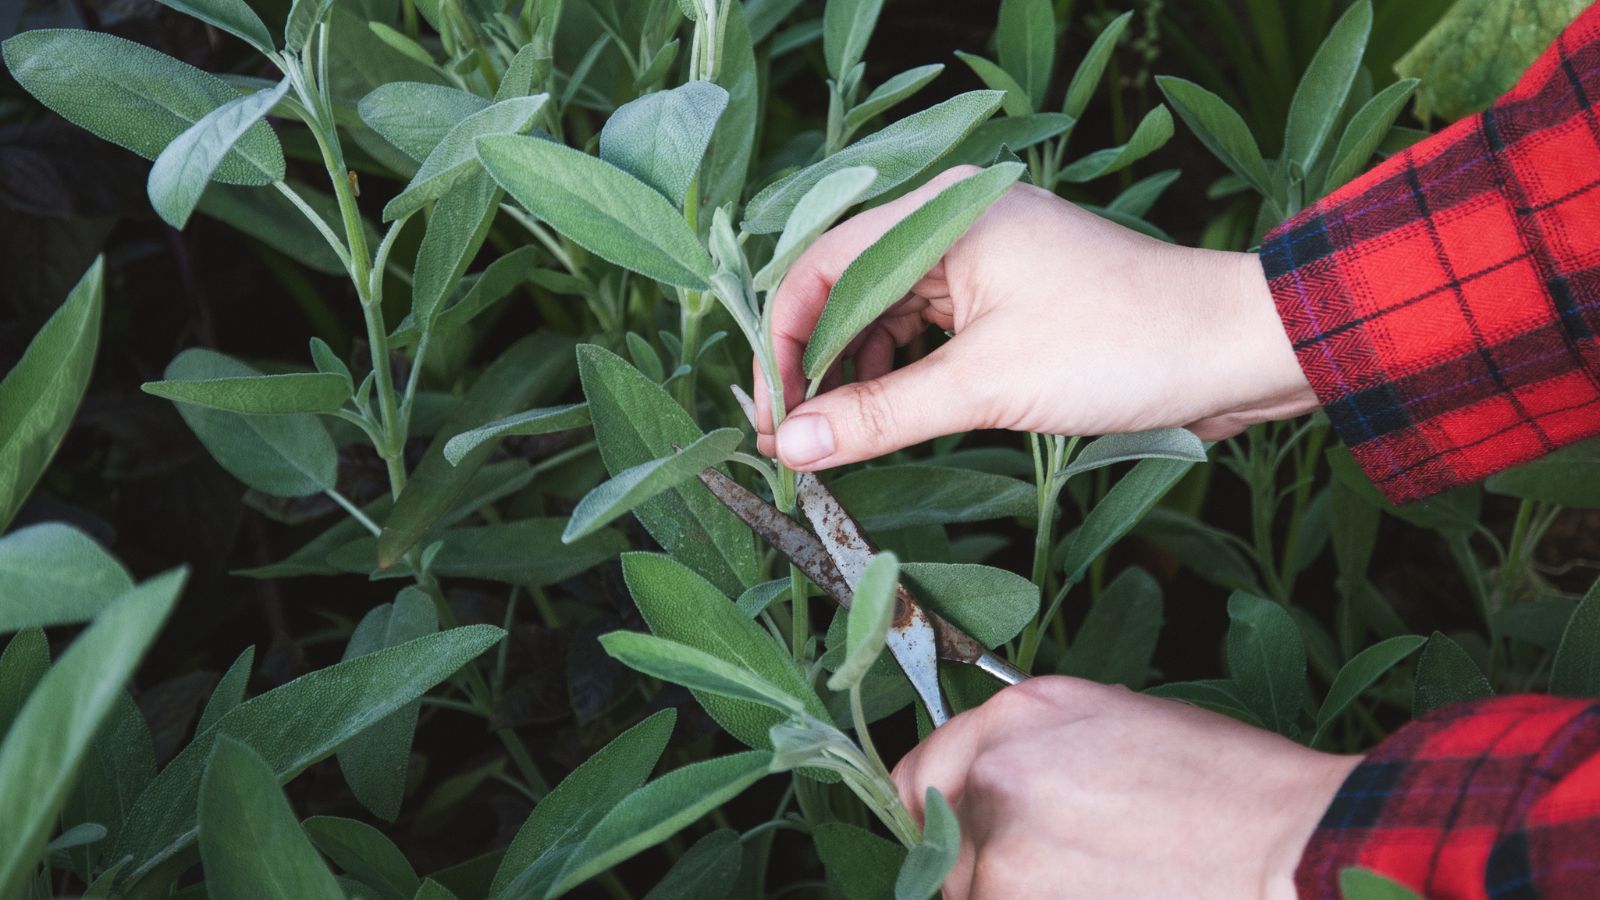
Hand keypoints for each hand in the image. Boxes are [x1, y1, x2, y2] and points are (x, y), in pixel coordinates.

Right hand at [754, 166, 1317, 468]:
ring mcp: (981, 264)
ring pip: (887, 319)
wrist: (1237, 350)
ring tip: (834, 446)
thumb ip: (882, 414)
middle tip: (793, 444)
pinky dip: (904, 380)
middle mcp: (952, 227)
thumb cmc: (1124, 344)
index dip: (784, 342)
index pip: (822, 266)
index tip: (770, 415)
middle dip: (816, 368)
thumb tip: (795, 445)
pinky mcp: (1007, 303)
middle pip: (848, 293)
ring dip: (858, 380)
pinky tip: (888, 424)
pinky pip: (929, 337)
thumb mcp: (988, 385)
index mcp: (941, 215)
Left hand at [890, 677, 1360, 899]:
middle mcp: (995, 776)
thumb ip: (1033, 745)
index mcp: (1018, 717)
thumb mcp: (1118, 722)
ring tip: (1094, 883)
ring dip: (1011, 894)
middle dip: (978, 863)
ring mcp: (1003, 856)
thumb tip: (986, 780)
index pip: (916, 777)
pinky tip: (1102, 895)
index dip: (933, 813)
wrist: (1291, 847)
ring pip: (971, 894)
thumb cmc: (1229, 787)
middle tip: (1048, 869)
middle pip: (936, 847)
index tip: (954, 836)